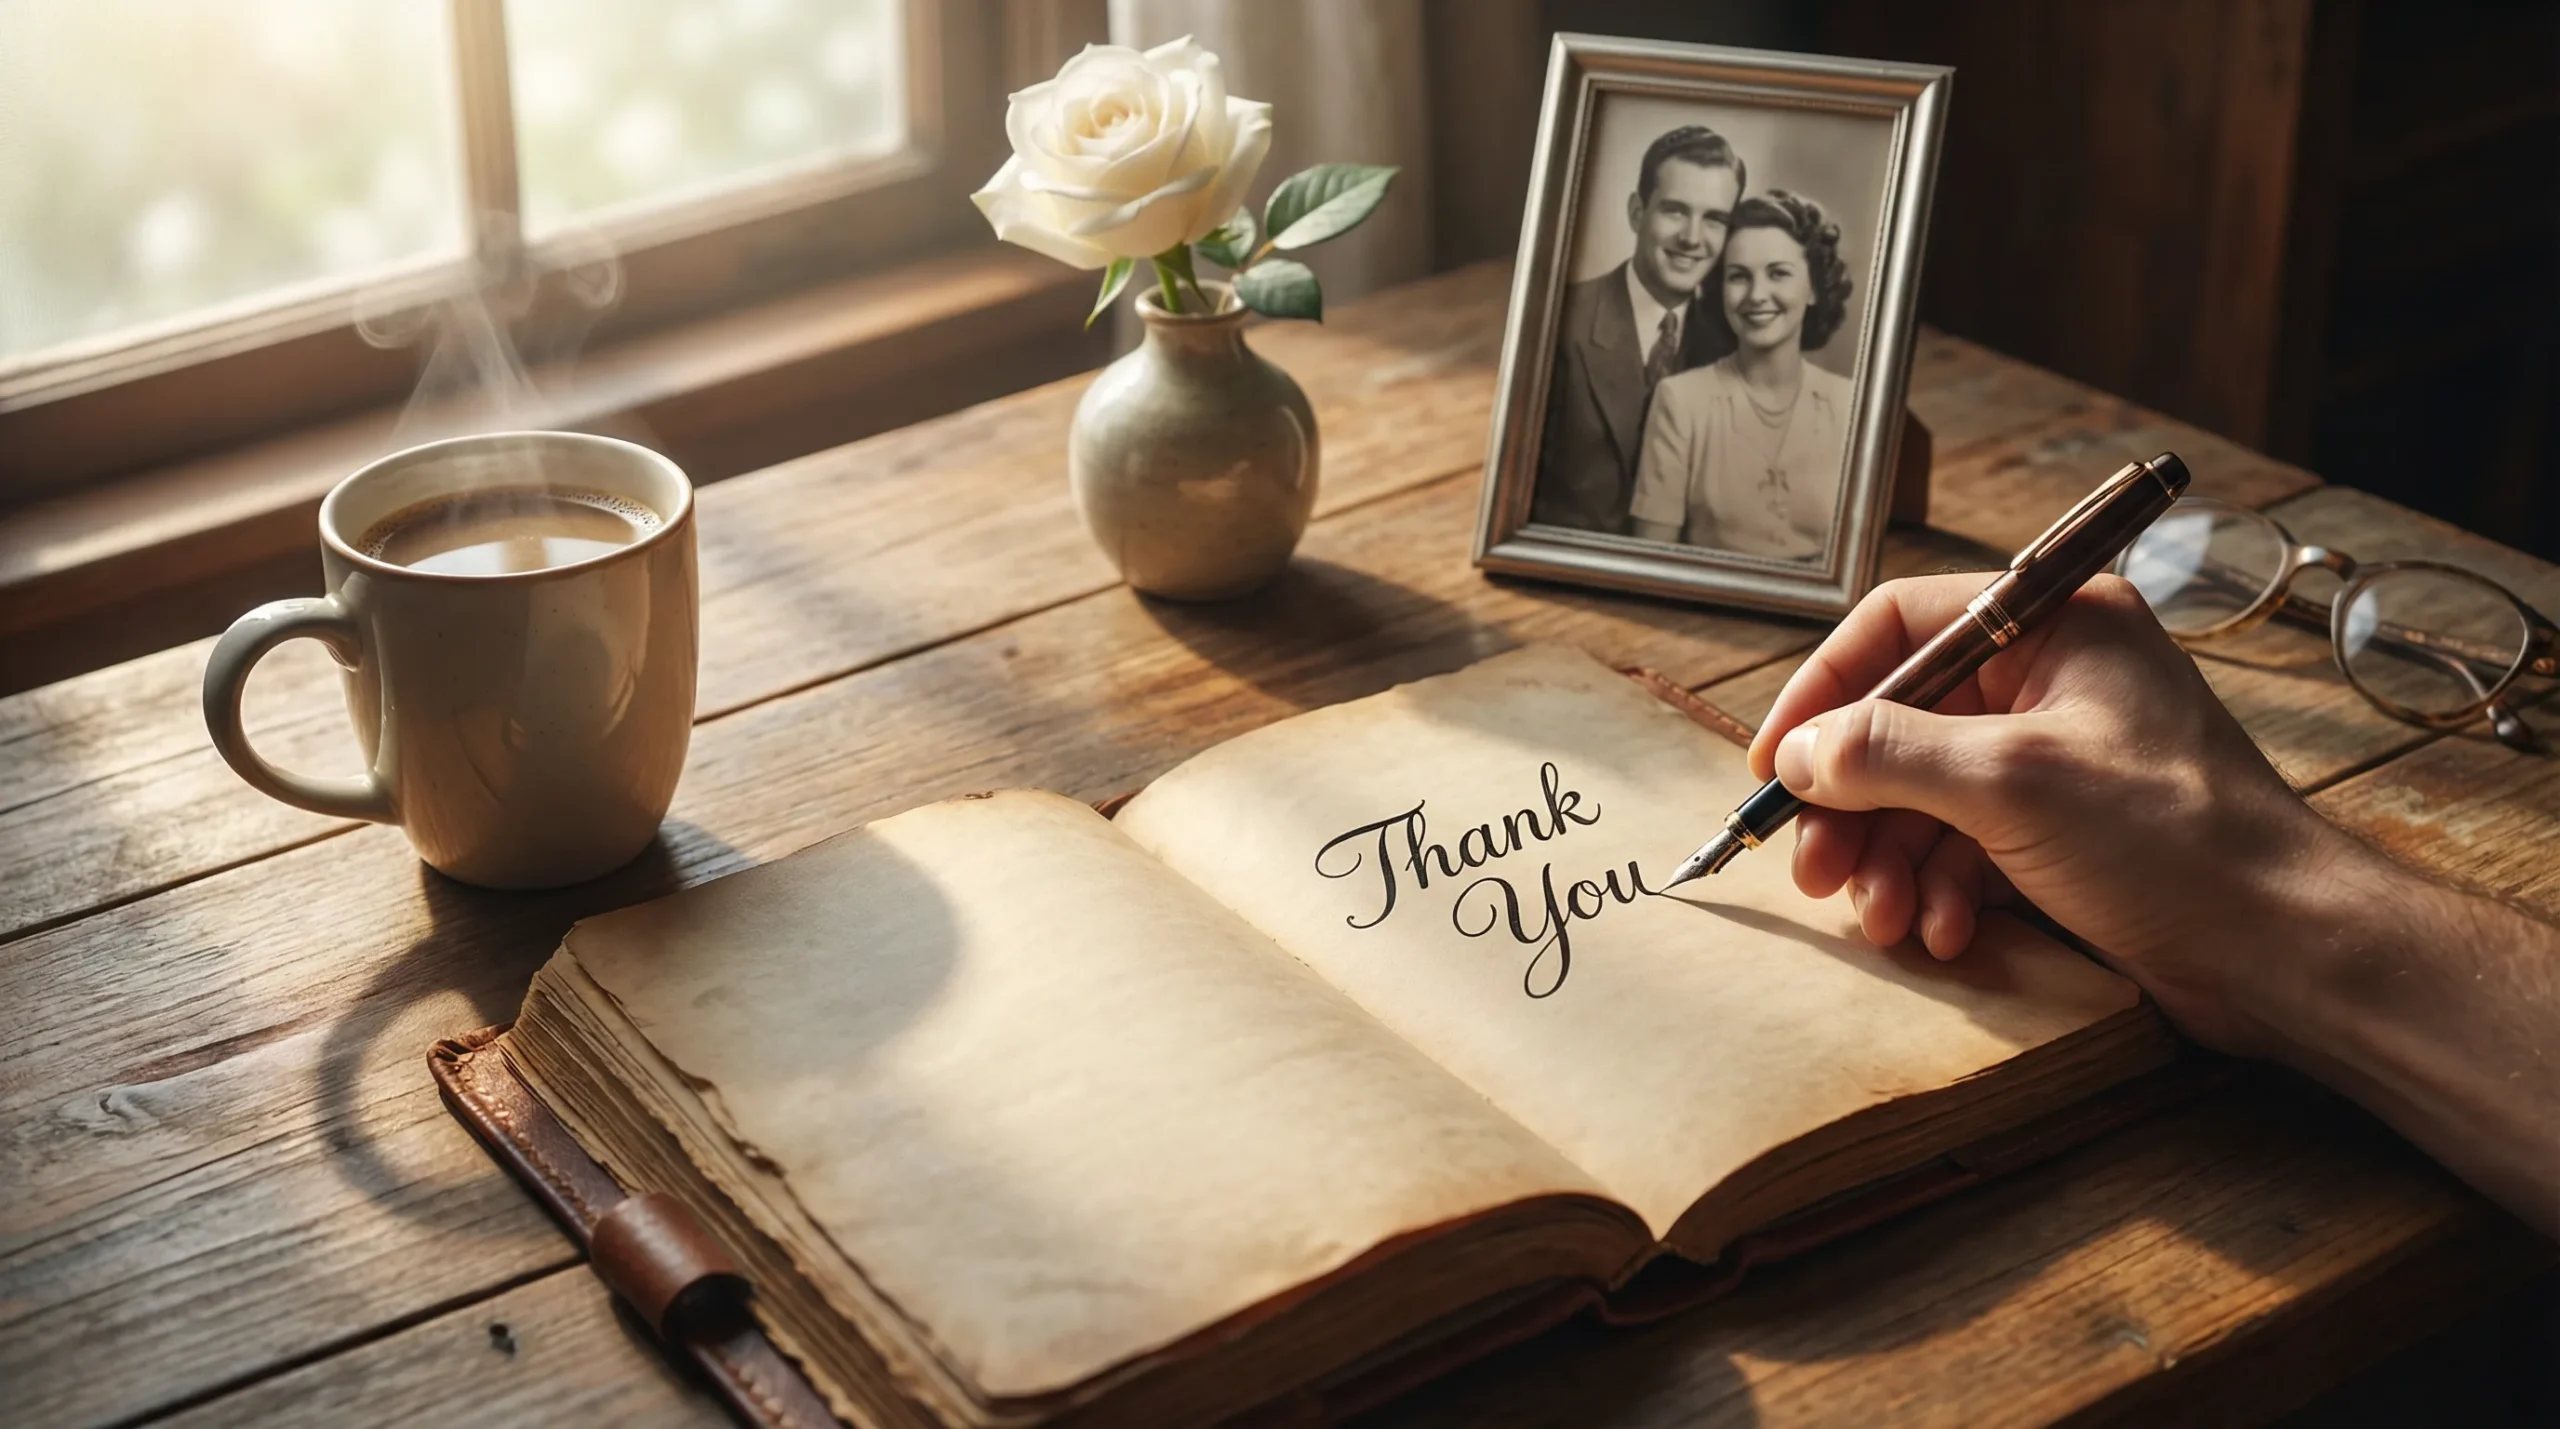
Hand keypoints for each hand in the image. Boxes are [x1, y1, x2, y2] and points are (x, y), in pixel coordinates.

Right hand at [1747, 572, 2365, 1056]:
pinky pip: (1967, 846)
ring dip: (1890, 862)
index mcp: (2057, 625)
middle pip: (1903, 722)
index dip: (1826, 693)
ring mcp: (2058, 758)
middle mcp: (2055, 679)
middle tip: (1811, 870)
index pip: (1901, 626)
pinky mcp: (2065, 831)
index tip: (1777, 765)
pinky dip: (1943, 891)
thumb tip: (1800, 755)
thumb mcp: (2010, 783)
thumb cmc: (2176, 842)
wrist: (2287, 950)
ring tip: (1882, 920)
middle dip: (1853, 804)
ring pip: (1927, 795)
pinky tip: (1947, 934)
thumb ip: (1889, 755)